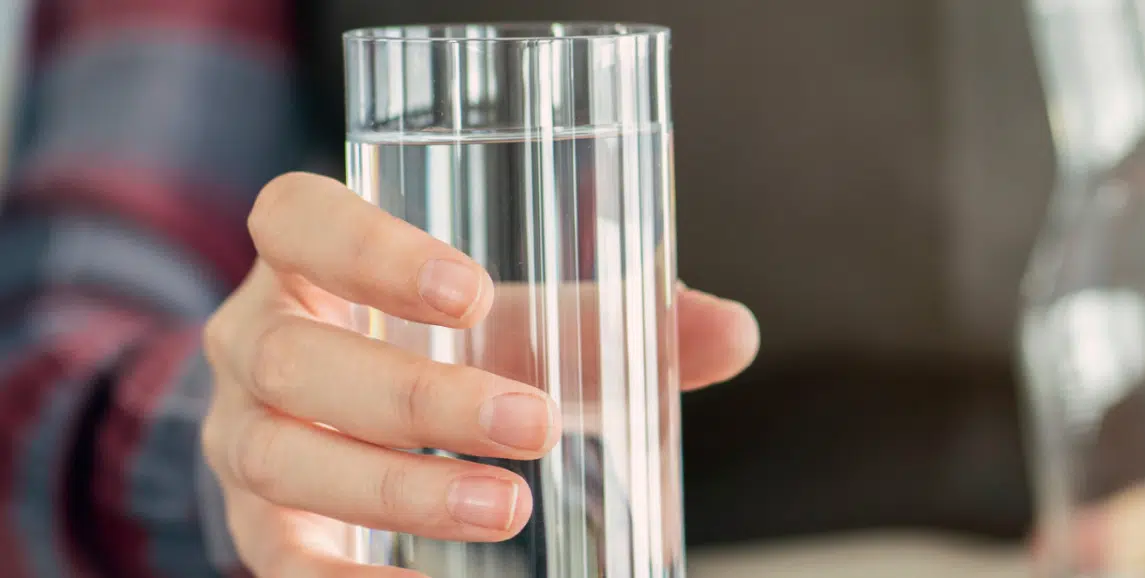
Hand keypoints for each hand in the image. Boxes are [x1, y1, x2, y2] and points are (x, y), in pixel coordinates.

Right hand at [200, 173, 759, 575]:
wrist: (344, 422)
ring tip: (507, 510)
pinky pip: (282, 562)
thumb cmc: (440, 346)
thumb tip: (735, 334)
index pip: (296, 219)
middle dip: (418, 397)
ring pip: (284, 458)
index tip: (469, 291)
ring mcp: (242, 436)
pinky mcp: (259, 525)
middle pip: (296, 357)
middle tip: (533, 426)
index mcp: (307, 258)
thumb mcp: (518, 321)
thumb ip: (616, 321)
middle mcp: (254, 339)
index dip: (368, 249)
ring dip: (398, 491)